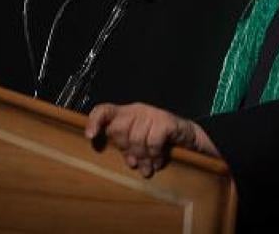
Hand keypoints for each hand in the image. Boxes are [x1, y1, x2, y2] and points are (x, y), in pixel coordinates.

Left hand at [84, 102, 217, 177]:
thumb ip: (126, 148)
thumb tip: (126, 161)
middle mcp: (136, 110)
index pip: (104, 111)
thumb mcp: (138, 145)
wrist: (188, 137)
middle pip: (119, 129)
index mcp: (125, 114)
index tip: (90, 136)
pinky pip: (153, 141)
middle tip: (136, 163)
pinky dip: (155, 154)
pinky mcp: (166, 120)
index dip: (94, 122)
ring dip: (144, 157)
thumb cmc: (158, 142)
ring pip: (137, 138)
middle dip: (127, 149)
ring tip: (149, 167)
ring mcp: (152, 113)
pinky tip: (159, 160)